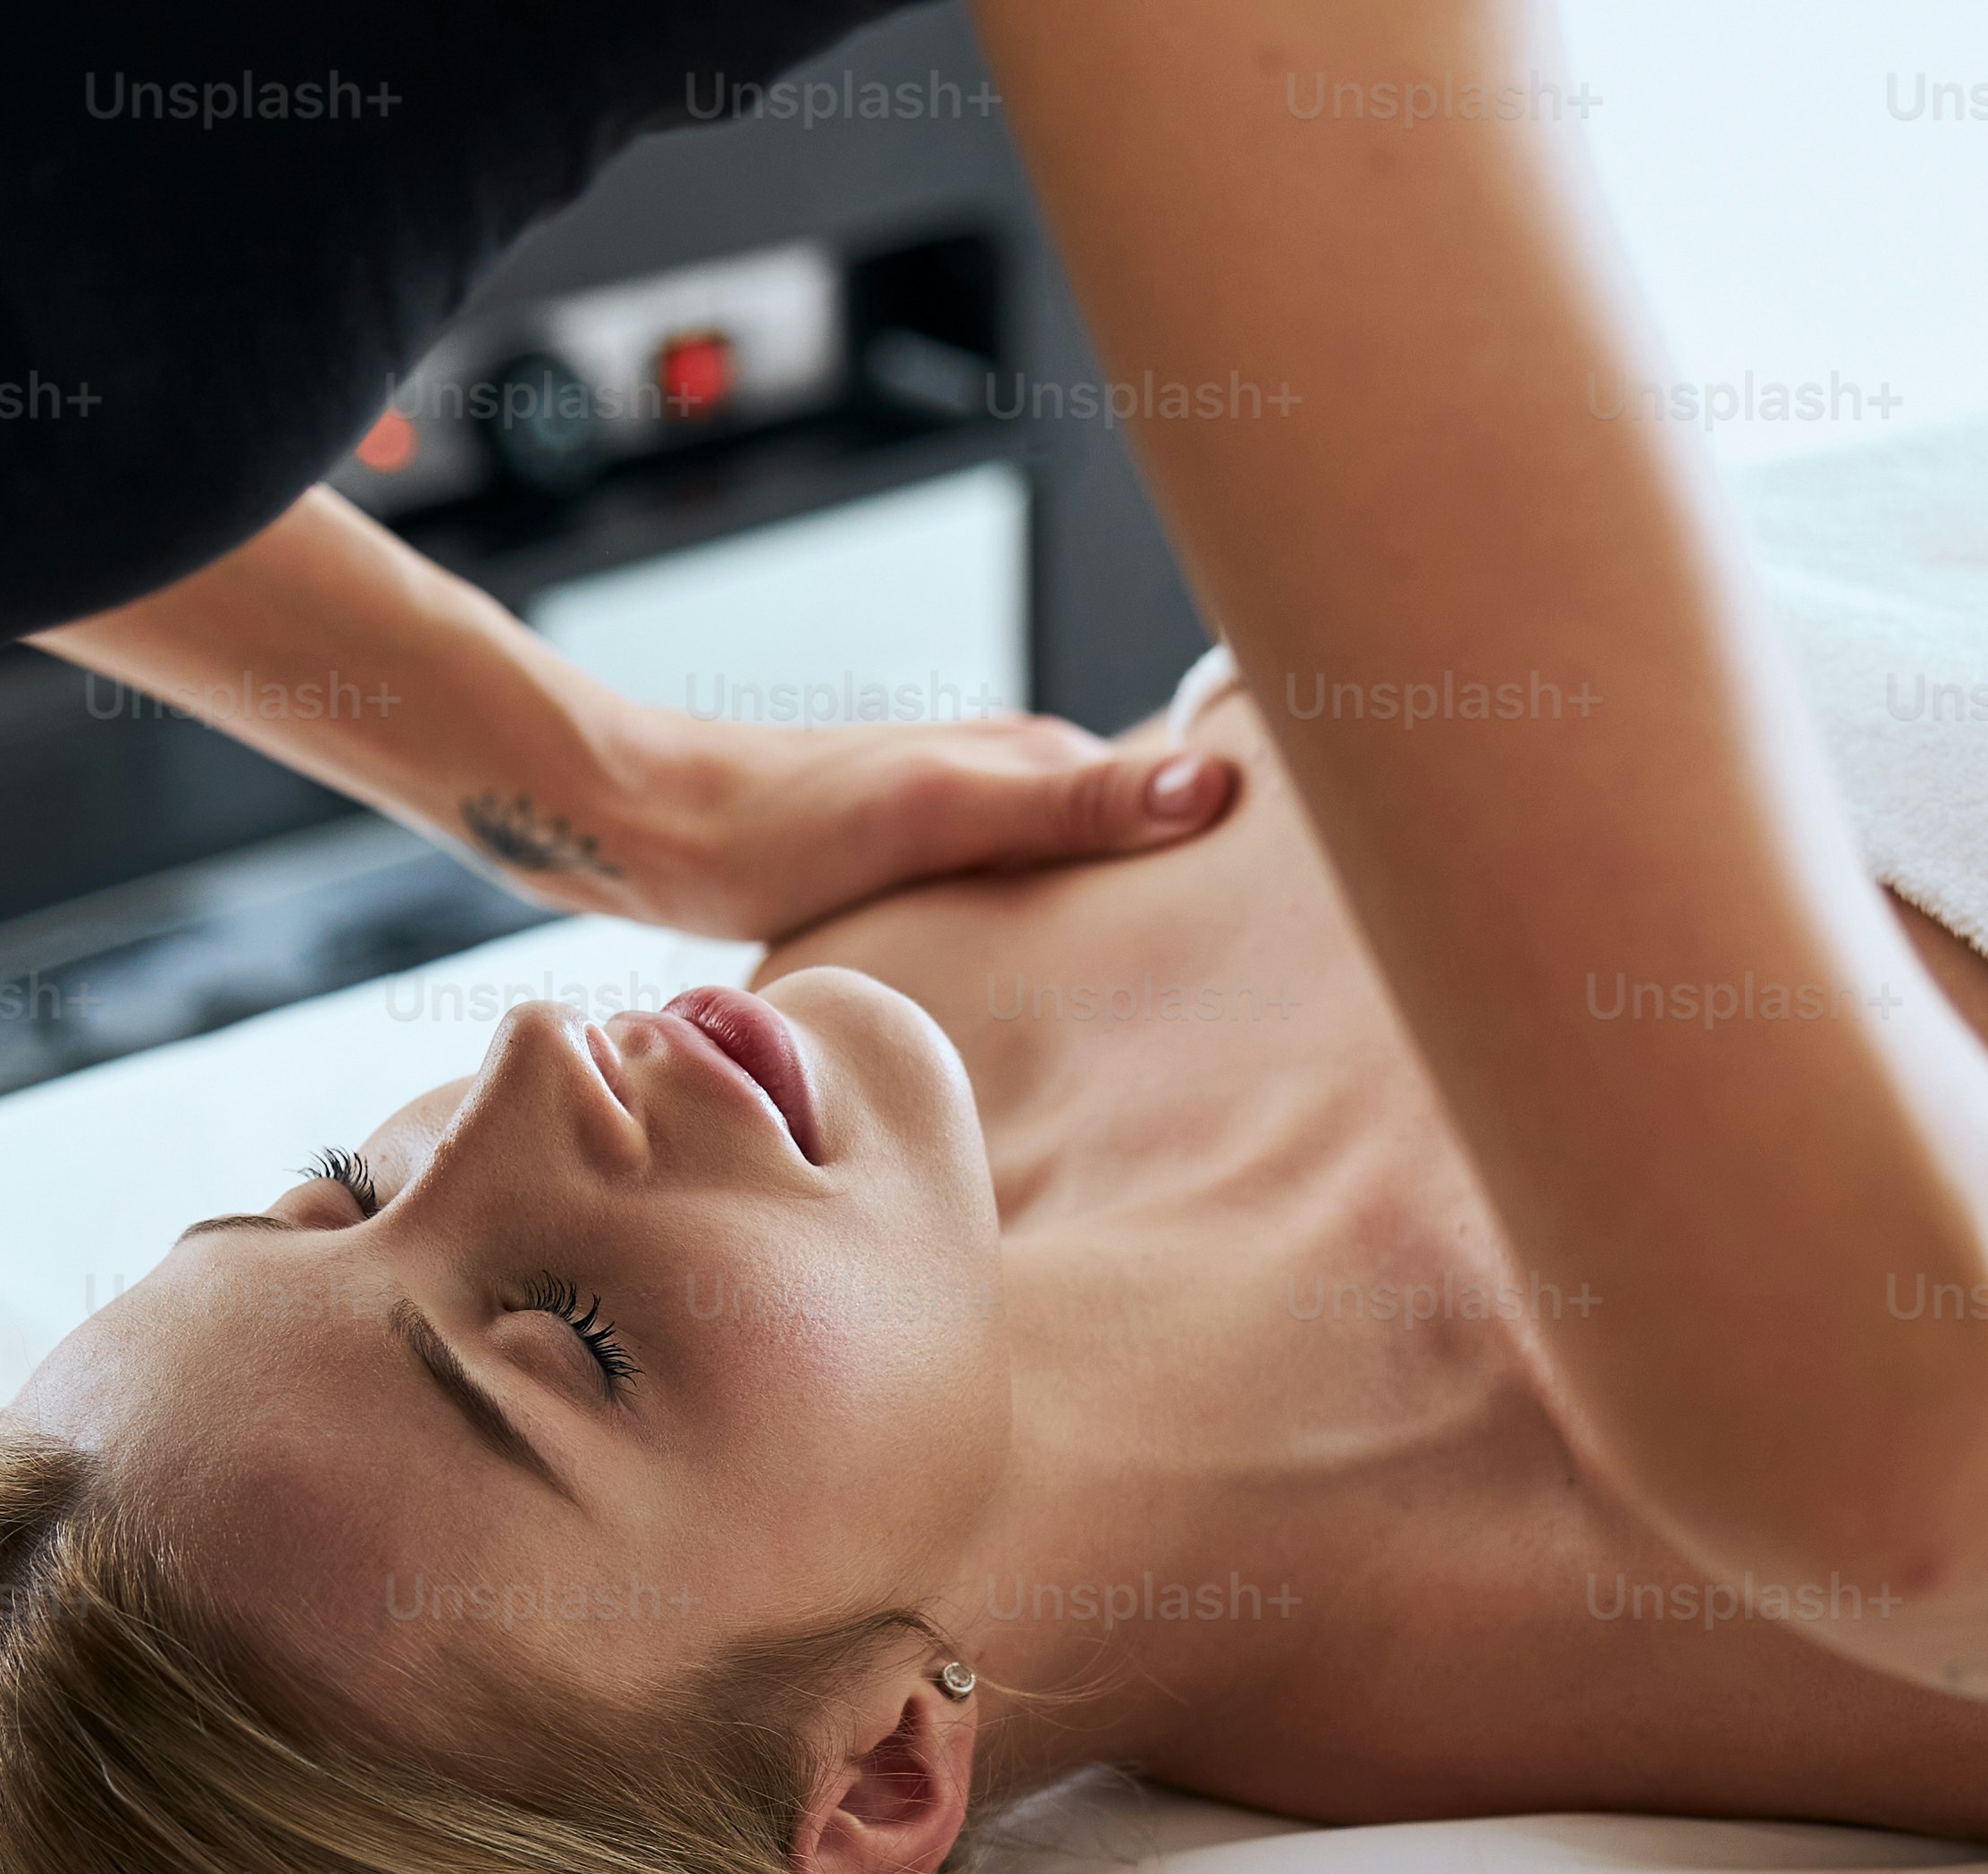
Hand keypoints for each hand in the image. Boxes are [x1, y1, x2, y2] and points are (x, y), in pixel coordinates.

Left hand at [560, 701, 1242, 943]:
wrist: (656, 833)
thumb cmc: (786, 821)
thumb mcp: (942, 810)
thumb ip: (1072, 804)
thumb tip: (1215, 788)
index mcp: (1045, 759)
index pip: (1190, 784)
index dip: (1258, 831)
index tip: (1330, 901)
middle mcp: (1022, 784)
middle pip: (1153, 837)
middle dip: (1217, 891)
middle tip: (1292, 979)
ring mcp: (980, 829)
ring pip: (1095, 877)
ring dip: (1145, 923)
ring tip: (1212, 1000)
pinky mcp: (935, 874)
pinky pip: (1036, 907)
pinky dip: (1073, 941)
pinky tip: (1080, 1000)